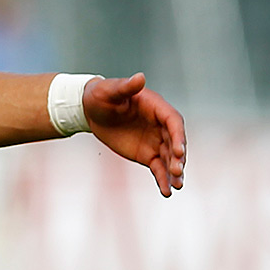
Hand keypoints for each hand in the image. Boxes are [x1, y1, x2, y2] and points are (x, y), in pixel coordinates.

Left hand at [83, 74, 186, 197]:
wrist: (91, 111)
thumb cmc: (101, 96)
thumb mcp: (109, 90)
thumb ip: (126, 86)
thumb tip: (140, 77)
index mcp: (157, 107)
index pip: (173, 122)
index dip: (178, 136)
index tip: (178, 151)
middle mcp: (161, 125)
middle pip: (175, 142)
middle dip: (178, 157)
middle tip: (177, 170)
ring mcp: (156, 141)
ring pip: (170, 158)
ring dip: (174, 172)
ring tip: (177, 186)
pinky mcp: (148, 154)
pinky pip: (159, 169)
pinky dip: (163, 180)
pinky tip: (166, 192)